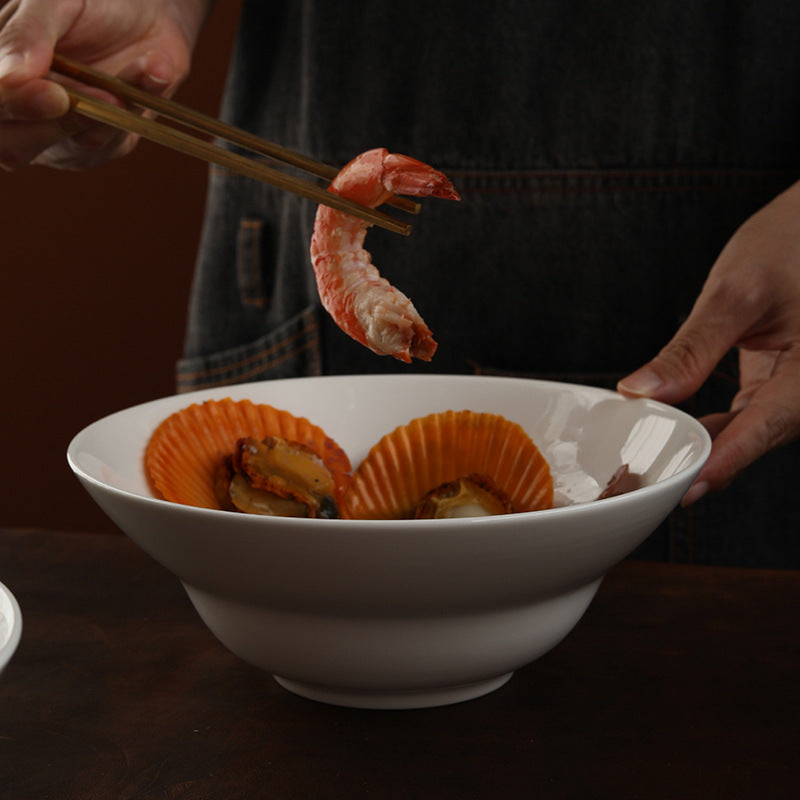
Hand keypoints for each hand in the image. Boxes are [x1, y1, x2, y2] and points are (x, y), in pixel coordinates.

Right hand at [0, 0, 210, 170]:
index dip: (14, 105)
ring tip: (140, 69)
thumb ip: (26, 35)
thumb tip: (9, 79)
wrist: (146, 13)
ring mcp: (62, 136)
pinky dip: (138, 106)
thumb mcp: (53, 2)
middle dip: (55, 125)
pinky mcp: (106, 145)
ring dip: (108, 111)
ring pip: (77, 146)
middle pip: (14, 148)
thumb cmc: (90, 3)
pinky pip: (117, 142)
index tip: (52, 93)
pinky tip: (154, 71)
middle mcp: (20, 113)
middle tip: (89, 98)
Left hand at [618, 179, 799, 504]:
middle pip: (758, 437)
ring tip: (654, 457)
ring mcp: (797, 389)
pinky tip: (676, 425)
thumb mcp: (736, 292)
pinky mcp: (781, 384)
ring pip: (750, 431)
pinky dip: (713, 423)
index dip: (725, 460)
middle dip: (707, 459)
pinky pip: (748, 416)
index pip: (766, 425)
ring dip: (706, 442)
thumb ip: (691, 349)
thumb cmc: (792, 244)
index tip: (687, 488)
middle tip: (653, 478)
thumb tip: (641, 392)